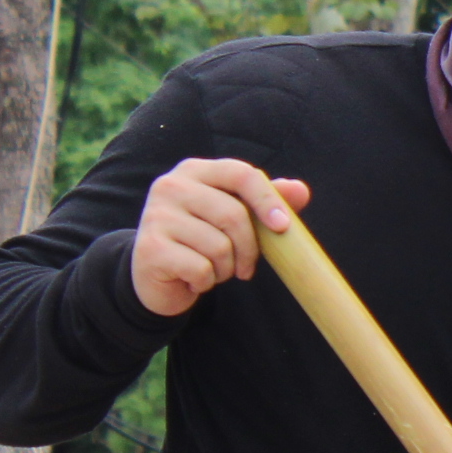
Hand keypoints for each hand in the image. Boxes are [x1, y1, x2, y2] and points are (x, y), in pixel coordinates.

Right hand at [130, 159, 308, 317]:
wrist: (157, 276)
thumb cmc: (202, 241)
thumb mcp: (234, 218)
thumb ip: (264, 202)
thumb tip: (300, 190)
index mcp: (195, 171)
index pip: (240, 174)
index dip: (267, 200)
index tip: (283, 227)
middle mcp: (171, 186)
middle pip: (234, 215)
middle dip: (249, 249)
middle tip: (245, 267)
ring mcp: (157, 215)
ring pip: (219, 246)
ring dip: (226, 269)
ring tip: (212, 269)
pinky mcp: (151, 247)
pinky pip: (202, 268)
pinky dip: (206, 281)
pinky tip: (193, 278)